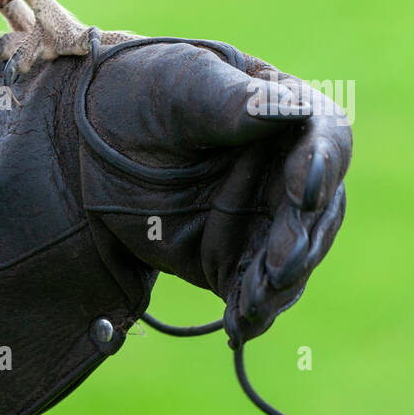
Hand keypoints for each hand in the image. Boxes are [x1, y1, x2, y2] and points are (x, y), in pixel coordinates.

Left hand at [82, 36, 352, 345]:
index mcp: (286, 113)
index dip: (322, 166)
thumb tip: (289, 108)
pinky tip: (238, 325)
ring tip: (253, 306)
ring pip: (292, 258)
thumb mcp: (179, 89)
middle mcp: (287, 171)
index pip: (326, 139)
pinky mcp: (235, 257)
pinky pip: (254, 289)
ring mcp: (264, 219)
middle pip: (317, 211)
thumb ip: (230, 101)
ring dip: (278, 285)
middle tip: (278, 267)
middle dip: (300, 241)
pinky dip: (251, 310)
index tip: (305, 194)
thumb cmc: (141, 96)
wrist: (88, 142)